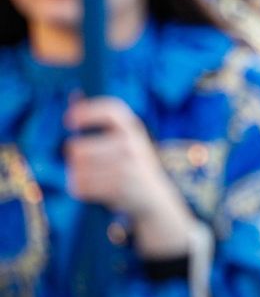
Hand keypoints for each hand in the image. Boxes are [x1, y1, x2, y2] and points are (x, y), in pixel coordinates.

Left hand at [64, 97, 194, 257]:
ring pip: (77, 170)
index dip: (88, 111)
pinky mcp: (119, 187)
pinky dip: (82, 190)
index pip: (111, 111)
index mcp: (133, 128)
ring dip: (78, 176)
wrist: (154, 197)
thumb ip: (103, 124)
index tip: (68, 120)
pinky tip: (95, 190)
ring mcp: (127, 166)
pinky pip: (82, 187)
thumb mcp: (126, 141)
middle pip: (78, 149)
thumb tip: (74, 98)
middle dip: (75, 159)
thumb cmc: (131, 165)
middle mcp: (132, 144)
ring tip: (94, 178)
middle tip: (86, 163)